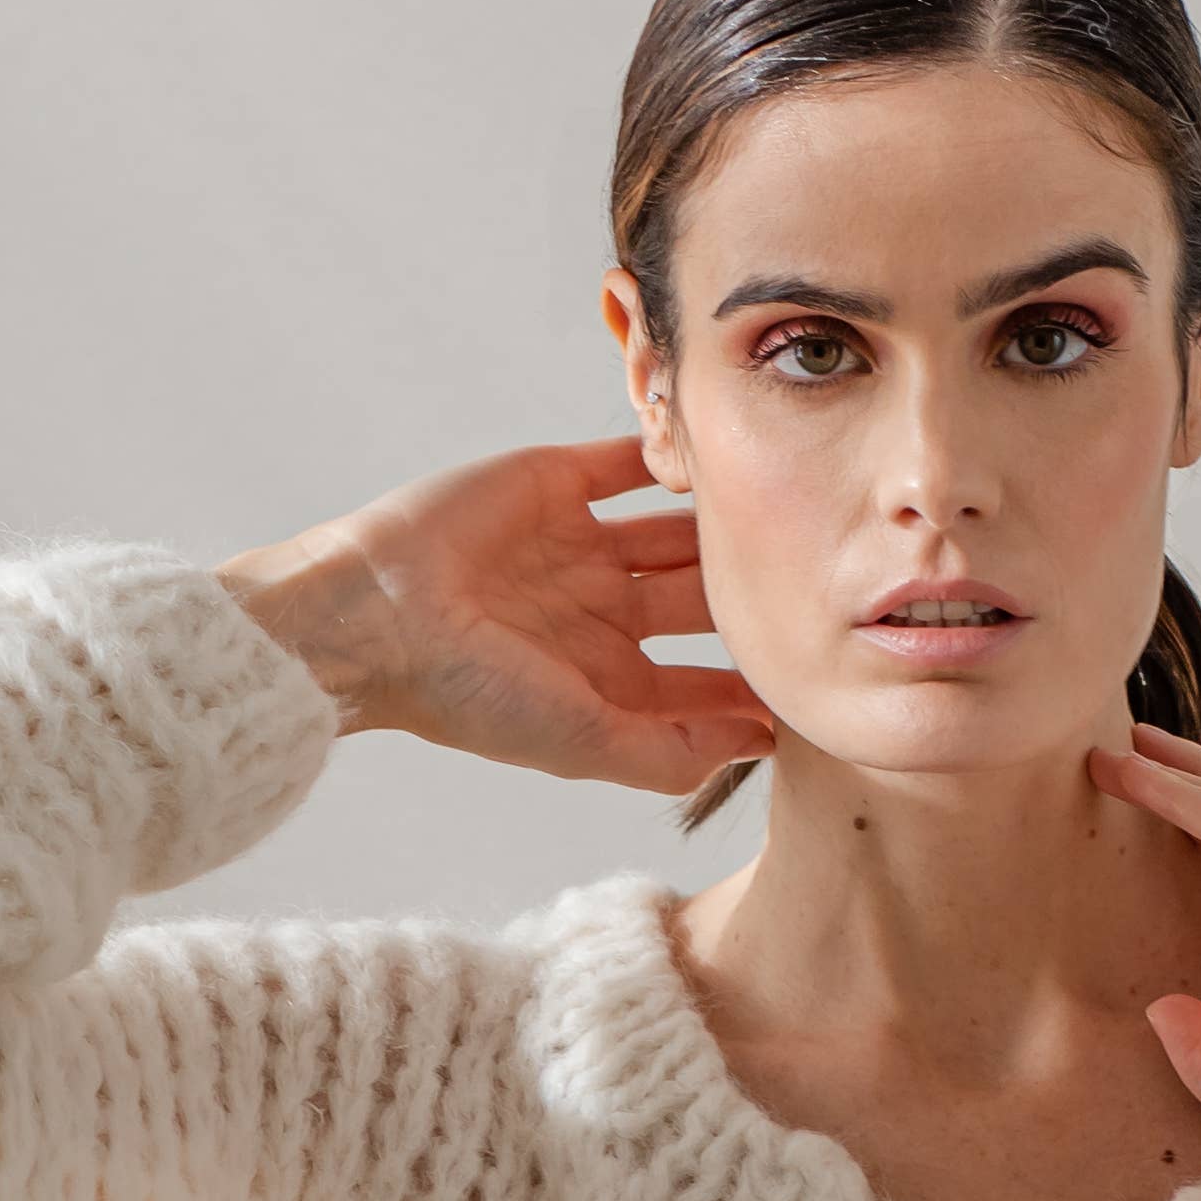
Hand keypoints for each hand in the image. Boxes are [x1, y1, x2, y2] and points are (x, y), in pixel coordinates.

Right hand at [216, 435, 777, 800]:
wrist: (376, 614)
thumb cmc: (468, 693)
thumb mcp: (582, 741)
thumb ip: (672, 753)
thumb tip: (765, 745)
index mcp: (610, 678)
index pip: (708, 676)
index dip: (760, 670)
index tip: (825, 660)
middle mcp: (602, 611)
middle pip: (703, 596)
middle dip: (755, 587)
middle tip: (822, 569)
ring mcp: (580, 543)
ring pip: (677, 526)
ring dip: (725, 517)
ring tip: (788, 504)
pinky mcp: (557, 481)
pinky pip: (630, 459)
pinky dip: (673, 449)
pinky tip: (722, 447)